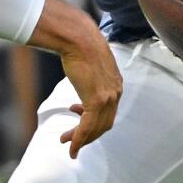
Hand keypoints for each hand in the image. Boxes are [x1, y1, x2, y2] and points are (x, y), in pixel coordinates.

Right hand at [27, 0, 121, 157]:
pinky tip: (71, 145)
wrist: (78, 37)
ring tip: (66, 141)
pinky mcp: (96, 100)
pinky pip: (87, 126)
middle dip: (87, 134)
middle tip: (71, 138)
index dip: (94, 120)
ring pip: (96, 129)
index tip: (76, 118)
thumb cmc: (80, 44)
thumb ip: (89, 72)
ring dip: (81, 139)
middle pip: (104, 124)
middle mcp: (115, 94)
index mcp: (116, 85)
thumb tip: (78, 68)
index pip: (108, 112)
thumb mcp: (89, 62)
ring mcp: (108, 98)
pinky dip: (80, 139)